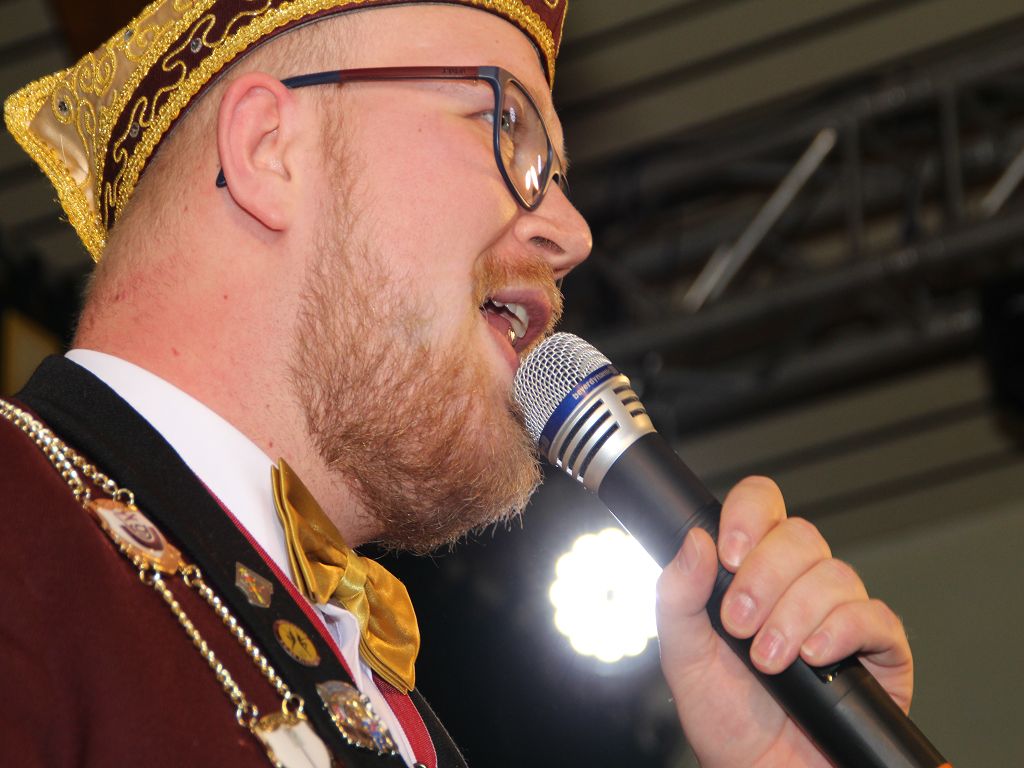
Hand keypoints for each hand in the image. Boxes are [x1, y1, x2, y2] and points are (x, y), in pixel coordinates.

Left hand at [655, 476, 912, 766]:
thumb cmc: (725, 719)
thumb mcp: (683, 657)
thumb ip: (677, 596)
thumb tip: (694, 540)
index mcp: (751, 572)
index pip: (761, 507)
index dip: (748, 513)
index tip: (729, 553)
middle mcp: (798, 585)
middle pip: (800, 536)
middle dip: (763, 579)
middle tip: (739, 623)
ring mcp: (840, 614)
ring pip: (834, 573)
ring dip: (794, 615)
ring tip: (770, 660)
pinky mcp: (878, 649)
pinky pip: (874, 616)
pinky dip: (840, 632)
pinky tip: (813, 659)